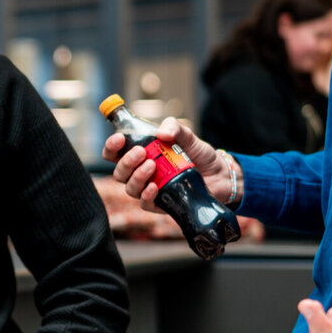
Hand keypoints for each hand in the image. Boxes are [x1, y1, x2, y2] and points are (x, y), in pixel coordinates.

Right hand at [102, 117, 239, 210]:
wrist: (220, 175)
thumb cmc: (199, 154)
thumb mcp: (188, 135)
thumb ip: (175, 128)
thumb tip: (162, 133)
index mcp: (142, 153)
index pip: (115, 153)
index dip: (111, 147)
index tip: (119, 138)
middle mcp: (142, 172)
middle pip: (119, 172)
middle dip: (126, 162)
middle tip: (141, 152)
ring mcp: (151, 189)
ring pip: (130, 189)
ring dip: (136, 177)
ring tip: (152, 166)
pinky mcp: (162, 204)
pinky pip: (145, 204)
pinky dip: (146, 196)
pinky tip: (154, 187)